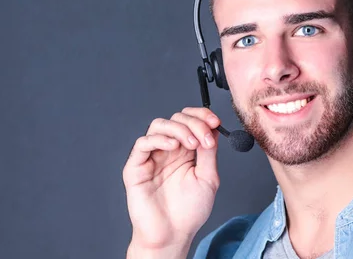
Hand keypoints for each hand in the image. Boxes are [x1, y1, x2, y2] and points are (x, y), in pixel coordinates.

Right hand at [123, 107, 220, 256]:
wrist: (172, 235)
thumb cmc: (188, 211)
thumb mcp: (207, 178)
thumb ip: (208, 152)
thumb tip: (212, 129)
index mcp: (185, 151)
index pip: (190, 121)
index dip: (202, 116)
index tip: (215, 121)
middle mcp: (168, 150)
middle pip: (176, 118)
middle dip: (194, 123)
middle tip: (204, 138)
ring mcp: (152, 157)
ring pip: (159, 125)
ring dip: (178, 129)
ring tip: (191, 144)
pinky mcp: (136, 167)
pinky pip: (142, 143)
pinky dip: (159, 139)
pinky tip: (173, 148)